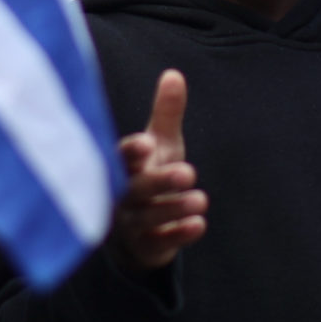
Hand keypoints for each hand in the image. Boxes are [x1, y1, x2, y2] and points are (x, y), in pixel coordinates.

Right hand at [111, 69, 207, 271]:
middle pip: (134, 188)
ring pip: (147, 218)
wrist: (135, 231)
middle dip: (159, 181)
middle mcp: (120, 195)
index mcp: (120, 167)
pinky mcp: (143, 247)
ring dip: (174, 209)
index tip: (146, 144)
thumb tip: (174, 74)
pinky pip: (158, 243)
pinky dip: (178, 235)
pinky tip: (199, 224)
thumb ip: (166, 113)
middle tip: (188, 172)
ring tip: (202, 199)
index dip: (130, 152)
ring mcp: (129, 224)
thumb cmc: (148, 175)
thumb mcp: (160, 144)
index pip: (119, 158)